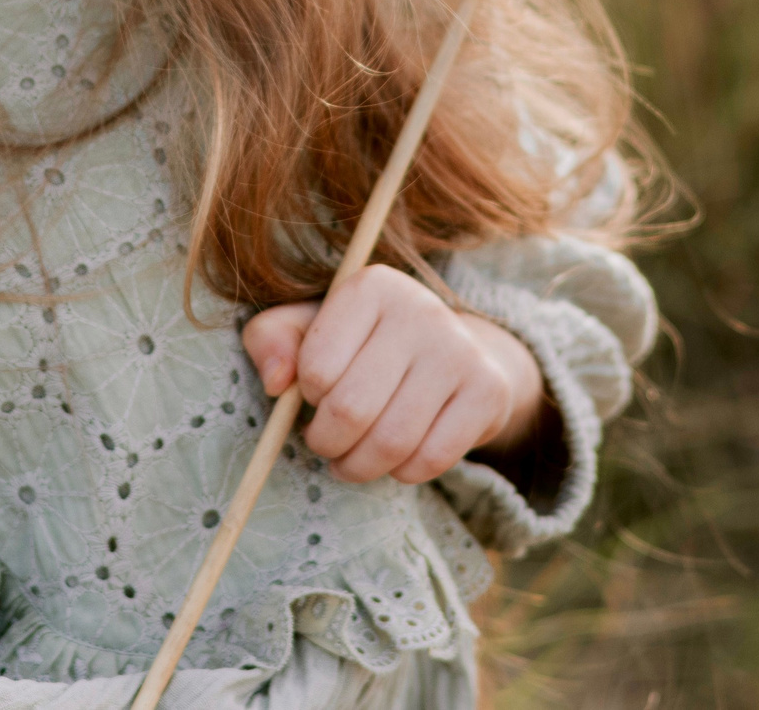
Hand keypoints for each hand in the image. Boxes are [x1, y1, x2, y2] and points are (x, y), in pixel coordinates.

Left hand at [240, 264, 546, 484]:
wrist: (447, 353)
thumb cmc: (360, 344)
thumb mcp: (306, 329)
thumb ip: (270, 341)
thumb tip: (275, 383)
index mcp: (371, 286)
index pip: (316, 367)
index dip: (306, 395)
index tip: (316, 392)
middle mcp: (421, 309)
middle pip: (351, 410)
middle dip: (325, 441)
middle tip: (324, 441)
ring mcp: (460, 350)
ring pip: (391, 442)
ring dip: (358, 466)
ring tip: (349, 459)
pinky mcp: (489, 391)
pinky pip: (431, 460)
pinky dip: (402, 473)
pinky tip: (395, 458)